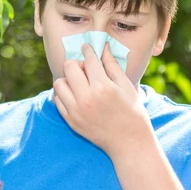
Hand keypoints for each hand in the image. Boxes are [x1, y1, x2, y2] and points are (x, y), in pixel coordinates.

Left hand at [53, 42, 153, 158]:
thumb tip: (103, 48)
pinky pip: (57, 100)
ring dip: (68, 79)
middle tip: (86, 69)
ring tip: (80, 83)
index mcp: (103, 87)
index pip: (89, 60)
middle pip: (69, 67)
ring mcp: (76, 111)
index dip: (88, 50)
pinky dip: (64, 94)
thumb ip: (112, 66)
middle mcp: (86, 98)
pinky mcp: (71, 121)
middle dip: (77, 63)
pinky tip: (77, 96)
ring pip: (59, 83)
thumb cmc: (132, 112)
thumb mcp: (126, 86)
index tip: (87, 47)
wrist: (129, 142)